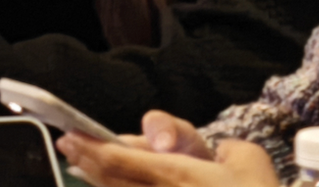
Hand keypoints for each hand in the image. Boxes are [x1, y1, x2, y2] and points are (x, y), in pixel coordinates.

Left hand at [58, 121, 274, 186]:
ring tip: (82, 166)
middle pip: (115, 181)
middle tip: (68, 146)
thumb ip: (224, 149)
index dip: (93, 148)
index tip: (72, 136)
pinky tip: (111, 186)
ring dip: (99, 182)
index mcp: (178, 177)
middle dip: (88, 161)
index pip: (123, 160)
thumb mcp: (250, 162)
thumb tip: (208, 153)